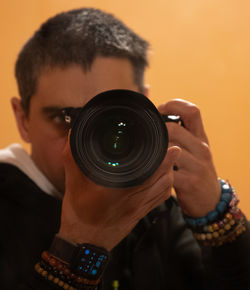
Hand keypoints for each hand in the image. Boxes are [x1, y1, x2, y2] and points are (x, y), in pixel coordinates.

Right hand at [59, 134, 180, 250]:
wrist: (84, 243)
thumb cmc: (78, 214)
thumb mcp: (73, 182)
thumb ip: (73, 157)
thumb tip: (74, 134)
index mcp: (119, 190)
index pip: (150, 171)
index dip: (163, 157)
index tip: (167, 144)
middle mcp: (135, 199)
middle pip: (163, 177)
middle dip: (169, 160)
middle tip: (167, 146)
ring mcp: (140, 207)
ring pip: (165, 187)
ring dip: (169, 171)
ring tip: (166, 157)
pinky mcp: (141, 213)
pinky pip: (162, 197)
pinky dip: (166, 184)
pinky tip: (162, 176)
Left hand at [158, 99, 220, 217]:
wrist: (210, 199)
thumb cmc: (196, 170)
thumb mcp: (195, 150)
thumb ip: (182, 135)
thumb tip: (159, 120)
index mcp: (201, 137)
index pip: (192, 111)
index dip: (174, 105)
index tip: (160, 109)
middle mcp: (201, 148)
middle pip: (174, 129)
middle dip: (156, 132)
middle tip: (147, 137)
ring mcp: (197, 165)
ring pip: (169, 148)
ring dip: (155, 150)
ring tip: (148, 154)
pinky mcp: (189, 181)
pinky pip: (167, 171)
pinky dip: (156, 169)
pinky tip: (152, 170)